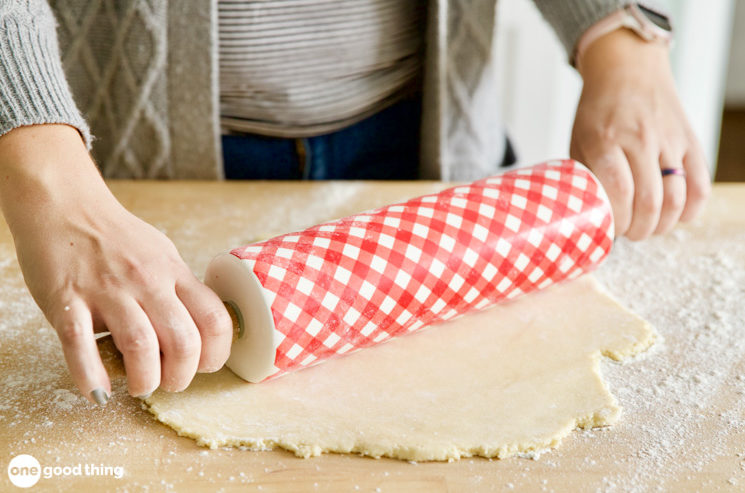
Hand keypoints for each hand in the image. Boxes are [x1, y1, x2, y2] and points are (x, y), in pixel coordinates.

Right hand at [0, 125, 232, 403]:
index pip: (215, 319)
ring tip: (140, 386)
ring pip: (140, 347)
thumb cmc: (115, 235)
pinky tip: (97, 391)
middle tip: (170, 383)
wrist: (63, 205)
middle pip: (183, 340)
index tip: (205, 365)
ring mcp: (107, 291)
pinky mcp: (68, 300)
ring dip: (145, 380)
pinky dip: (92, 377)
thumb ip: (179, 288)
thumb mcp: (161, 254)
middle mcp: (147, 281)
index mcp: (173, 272)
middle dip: (182, 375)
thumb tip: (201, 326)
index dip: (217, 353)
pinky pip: (81, 347)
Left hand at [571, 29, 710, 239]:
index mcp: (605, 139)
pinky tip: (676, 216)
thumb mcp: (578, 140)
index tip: (610, 228)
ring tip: (649, 227)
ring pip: (676, 198)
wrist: (628, 70)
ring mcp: (668, 140)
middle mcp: (639, 139)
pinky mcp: (690, 141)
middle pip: (648, 201)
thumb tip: (587, 215)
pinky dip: (690, 210)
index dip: (617, 219)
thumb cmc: (598, 111)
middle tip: (630, 234)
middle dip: (638, 229)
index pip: (618, 191)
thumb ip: (582, 176)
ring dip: (663, 224)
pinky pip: (700, 184)